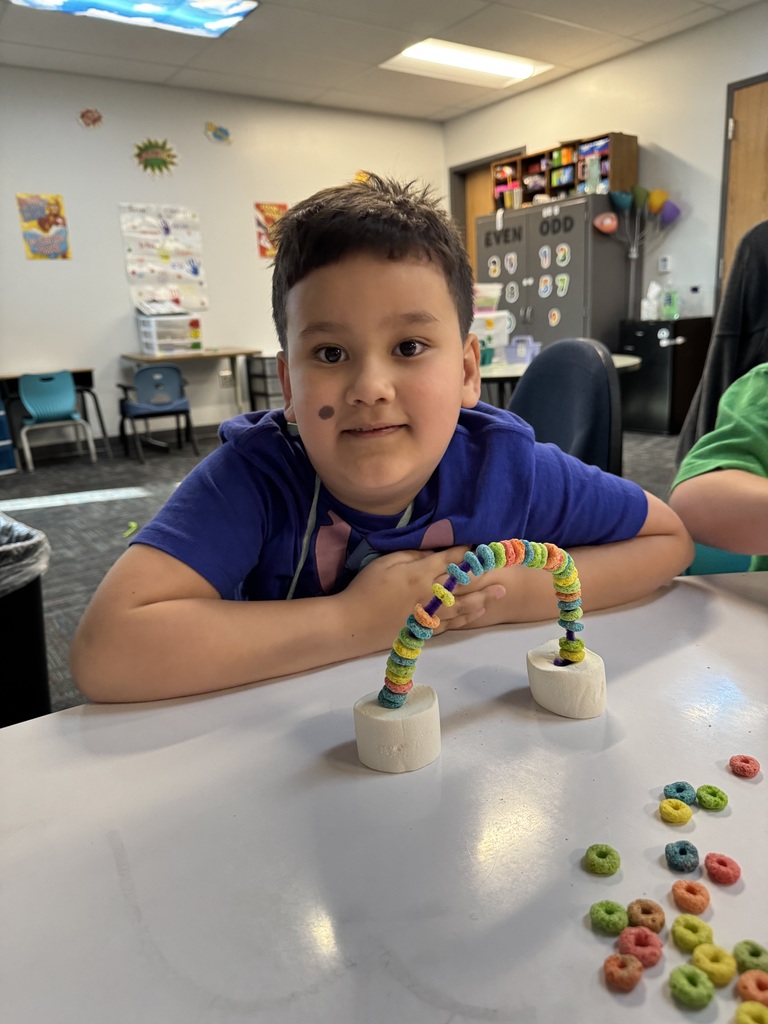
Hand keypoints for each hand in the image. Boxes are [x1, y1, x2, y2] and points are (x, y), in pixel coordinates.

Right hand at [340, 546, 505, 651]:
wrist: (353, 623)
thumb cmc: (366, 588)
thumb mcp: (386, 562)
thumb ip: (412, 555)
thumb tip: (434, 553)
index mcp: (419, 574)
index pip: (450, 560)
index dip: (467, 552)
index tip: (482, 544)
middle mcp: (429, 594)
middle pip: (463, 583)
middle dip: (484, 575)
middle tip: (504, 569)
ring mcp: (429, 614)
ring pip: (463, 605)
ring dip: (483, 597)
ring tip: (500, 591)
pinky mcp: (425, 630)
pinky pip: (452, 623)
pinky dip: (468, 616)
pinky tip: (478, 611)